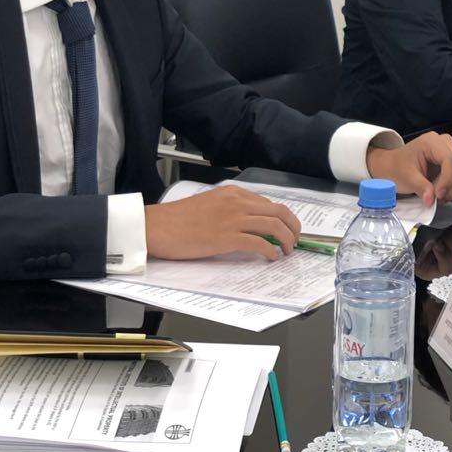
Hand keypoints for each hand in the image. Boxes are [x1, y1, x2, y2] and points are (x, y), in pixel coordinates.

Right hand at [144, 184, 300, 260]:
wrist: (156, 226)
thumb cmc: (177, 219)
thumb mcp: (209, 204)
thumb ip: (230, 209)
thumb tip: (248, 223)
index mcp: (233, 193)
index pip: (268, 203)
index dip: (282, 217)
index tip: (287, 228)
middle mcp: (237, 202)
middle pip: (279, 212)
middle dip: (293, 227)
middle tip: (295, 240)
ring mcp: (233, 219)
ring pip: (274, 226)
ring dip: (286, 240)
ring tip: (287, 251)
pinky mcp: (227, 237)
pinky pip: (259, 243)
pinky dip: (270, 251)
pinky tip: (270, 258)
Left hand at [367, 130, 451, 205]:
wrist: (391, 166)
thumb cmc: (396, 169)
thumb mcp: (407, 178)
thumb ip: (421, 188)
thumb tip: (432, 200)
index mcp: (432, 142)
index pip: (449, 160)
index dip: (448, 179)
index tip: (439, 195)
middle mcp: (444, 143)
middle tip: (439, 199)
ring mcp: (449, 150)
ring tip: (440, 197)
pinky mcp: (451, 161)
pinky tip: (446, 194)